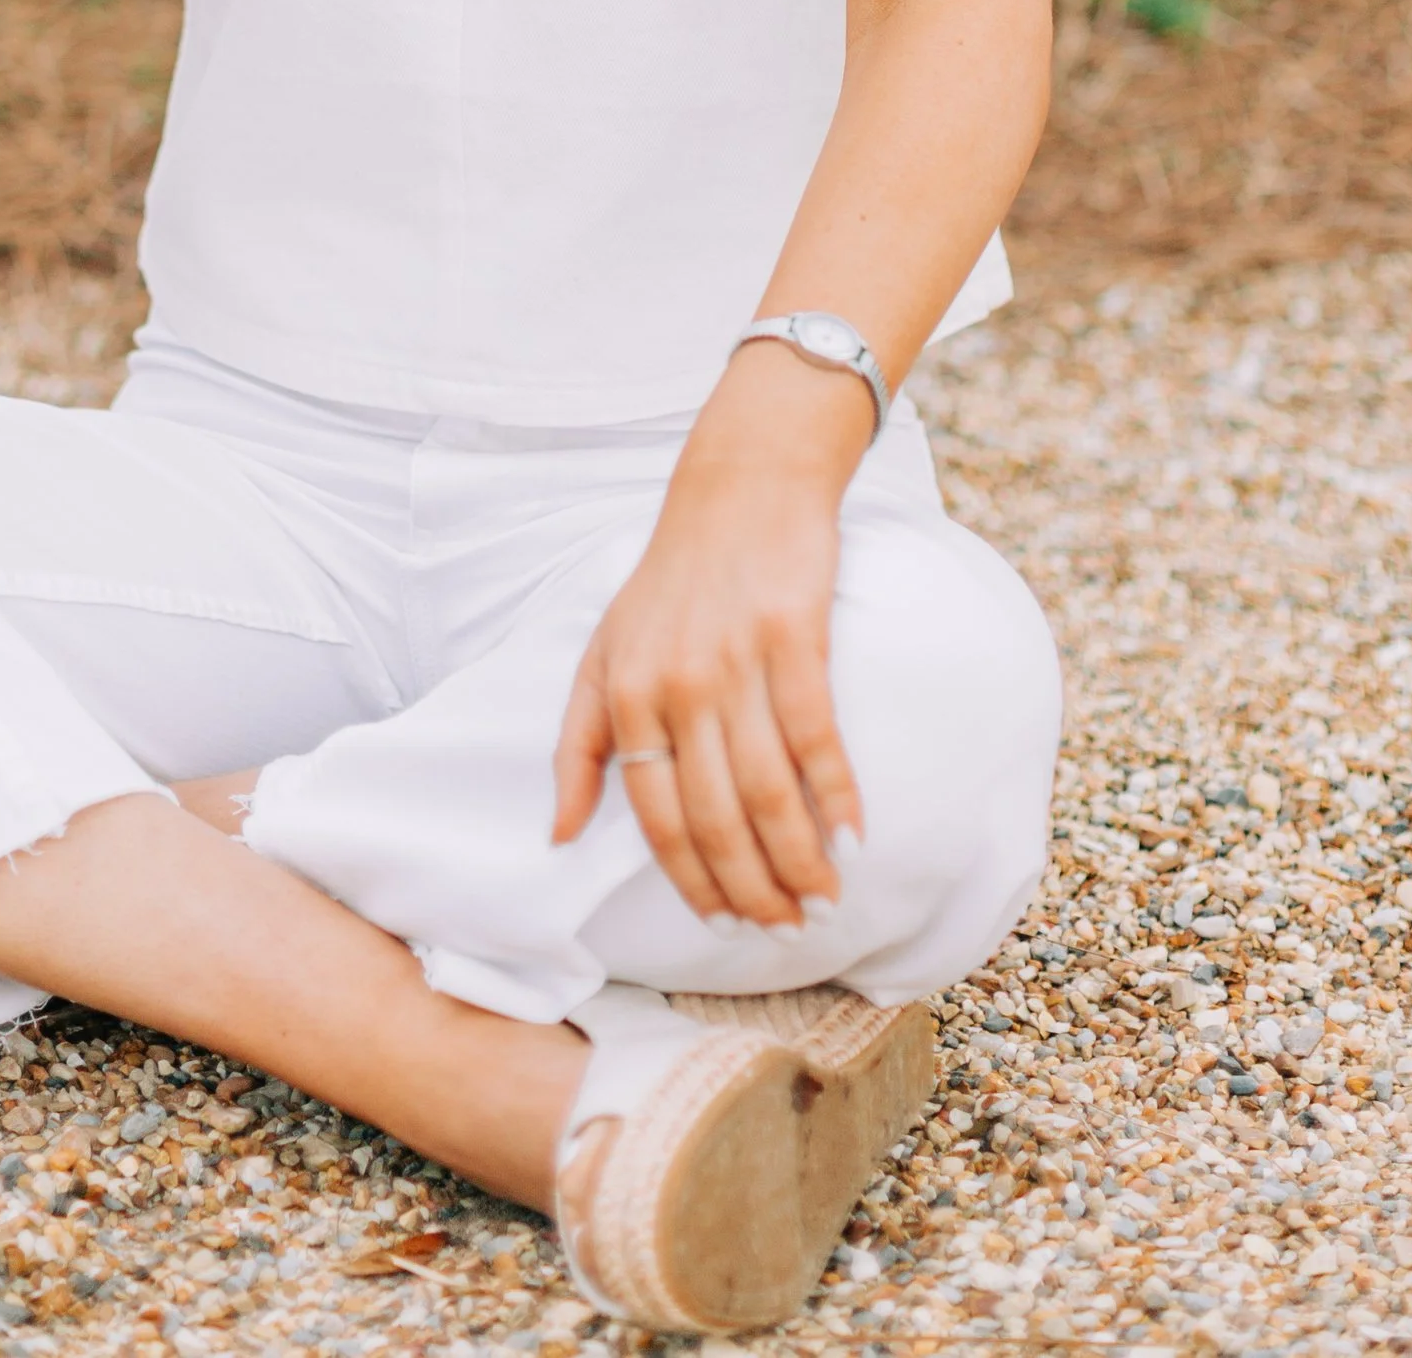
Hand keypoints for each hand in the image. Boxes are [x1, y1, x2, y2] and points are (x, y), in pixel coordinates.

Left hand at [550, 357, 865, 928]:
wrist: (741, 482)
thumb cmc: (670, 577)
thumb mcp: (602, 653)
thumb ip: (579, 745)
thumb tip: (558, 837)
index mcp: (626, 694)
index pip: (656, 817)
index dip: (693, 880)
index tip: (725, 924)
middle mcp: (675, 684)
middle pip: (715, 816)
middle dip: (751, 887)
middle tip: (786, 929)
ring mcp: (735, 659)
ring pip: (766, 789)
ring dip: (798, 859)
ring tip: (823, 901)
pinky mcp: (793, 633)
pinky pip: (815, 735)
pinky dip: (835, 794)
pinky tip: (853, 837)